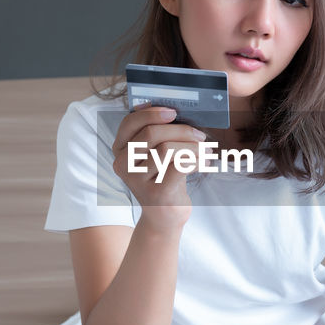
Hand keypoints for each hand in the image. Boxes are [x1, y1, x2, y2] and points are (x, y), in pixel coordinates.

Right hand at [111, 104, 206, 222]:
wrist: (164, 214)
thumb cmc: (163, 177)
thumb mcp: (154, 154)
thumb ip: (157, 133)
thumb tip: (177, 110)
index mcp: (120, 149)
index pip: (130, 122)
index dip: (152, 113)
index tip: (173, 112)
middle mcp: (123, 164)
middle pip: (151, 133)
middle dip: (181, 130)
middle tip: (200, 135)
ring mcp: (137, 180)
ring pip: (167, 149)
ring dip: (193, 146)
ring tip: (205, 151)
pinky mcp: (156, 192)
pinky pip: (180, 165)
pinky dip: (197, 160)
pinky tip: (204, 163)